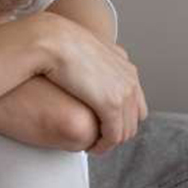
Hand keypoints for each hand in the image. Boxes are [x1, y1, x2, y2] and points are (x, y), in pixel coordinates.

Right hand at [34, 17, 147, 153]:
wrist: (52, 40)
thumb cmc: (57, 44)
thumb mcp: (83, 48)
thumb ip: (93, 58)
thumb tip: (89, 63)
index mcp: (125, 66)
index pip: (135, 102)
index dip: (121, 118)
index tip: (102, 126)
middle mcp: (130, 78)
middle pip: (134, 118)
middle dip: (117, 132)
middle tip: (98, 141)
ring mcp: (123, 92)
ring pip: (125, 130)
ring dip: (110, 141)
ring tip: (93, 146)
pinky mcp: (112, 105)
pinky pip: (113, 135)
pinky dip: (104, 145)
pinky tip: (90, 147)